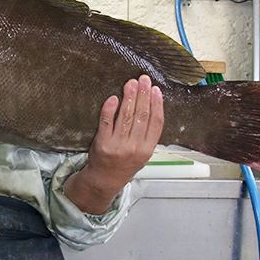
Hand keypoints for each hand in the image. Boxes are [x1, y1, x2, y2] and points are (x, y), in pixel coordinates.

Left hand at [64, 75, 163, 213]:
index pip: (156, 123)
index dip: (157, 104)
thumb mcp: (143, 153)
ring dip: (129, 97)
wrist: (105, 179)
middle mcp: (134, 147)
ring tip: (131, 83)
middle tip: (143, 79)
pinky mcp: (102, 143)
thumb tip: (151, 104)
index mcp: (147, 149)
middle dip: (143, 95)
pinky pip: (106, 122)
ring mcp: (118, 145)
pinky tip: (114, 98)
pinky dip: (110, 109)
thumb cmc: (125, 163)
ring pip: (126, 116)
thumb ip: (147, 133)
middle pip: (141, 116)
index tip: (155, 89)